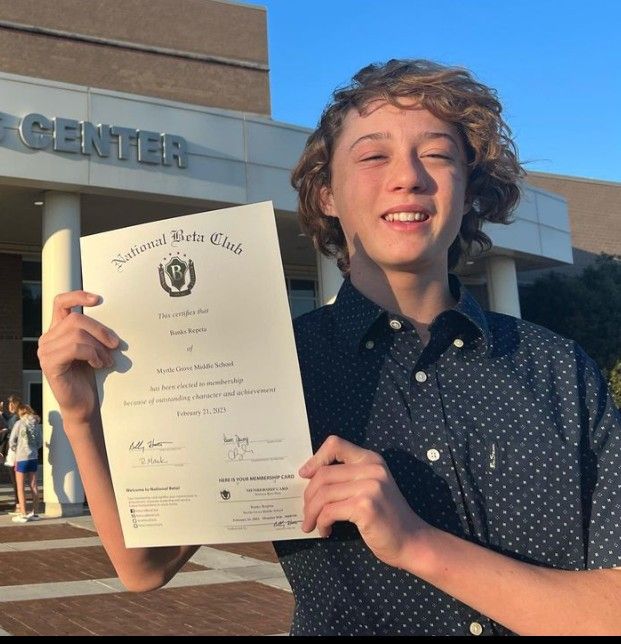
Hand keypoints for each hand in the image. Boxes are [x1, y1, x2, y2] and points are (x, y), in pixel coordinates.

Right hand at [37, 291, 118, 424]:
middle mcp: (48, 338)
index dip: (78, 296)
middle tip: (116, 344)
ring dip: (99, 346)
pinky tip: (99, 364)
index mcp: (58, 330)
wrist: (83, 404)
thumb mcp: (94, 349)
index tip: (99, 299)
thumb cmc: (89, 376)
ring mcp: (46, 351)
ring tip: (107, 360)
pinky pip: (75, 348)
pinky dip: (92, 354)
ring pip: (77, 333)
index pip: (61, 302)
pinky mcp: (50, 364)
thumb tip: (113, 319)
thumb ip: (94, 333)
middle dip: (101, 330)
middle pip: (76, 319)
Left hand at [299, 435, 426, 568]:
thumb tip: (309, 477)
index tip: (304, 475)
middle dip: (308, 496)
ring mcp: (370, 487)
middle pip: (323, 474)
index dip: (315, 458)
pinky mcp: (365, 507)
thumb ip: (347, 477)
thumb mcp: (370, 487)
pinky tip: (325, 530)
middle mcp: (371, 468)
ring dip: (311, 512)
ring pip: (323, 494)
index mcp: (370, 459)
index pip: (335, 444)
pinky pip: (329, 511)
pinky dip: (321, 522)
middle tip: (306, 513)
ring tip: (311, 524)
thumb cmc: (386, 517)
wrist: (412, 541)